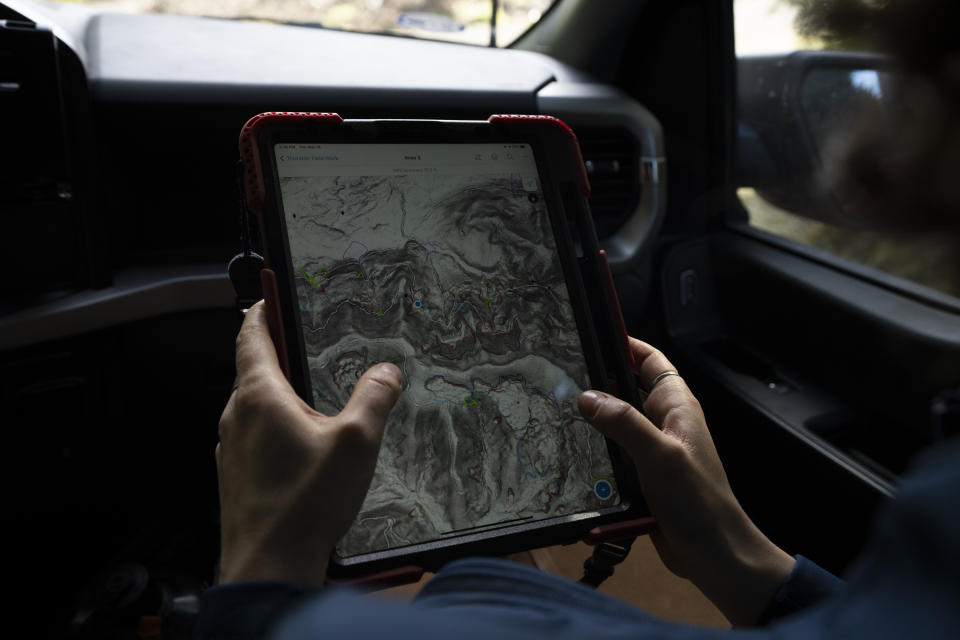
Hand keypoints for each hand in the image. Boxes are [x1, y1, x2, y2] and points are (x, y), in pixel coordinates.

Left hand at [216, 301, 401, 585]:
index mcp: (259, 397)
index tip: (269, 296)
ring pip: (253, 406)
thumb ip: (375, 398)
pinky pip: (255, 437)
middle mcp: (237, 418)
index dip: (261, 311)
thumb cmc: (304, 504)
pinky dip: (275, 426)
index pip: (251, 335)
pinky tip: (303, 447)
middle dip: (276, 352)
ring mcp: (233, 449)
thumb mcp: (356, 442)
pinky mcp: (237, 476)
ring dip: (277, 393)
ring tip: (311, 396)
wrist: (268, 566)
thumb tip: (388, 371)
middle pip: (252, 369)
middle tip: (303, 344)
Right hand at [578, 338, 794, 624]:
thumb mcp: (660, 455)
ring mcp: (652, 449)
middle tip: (559, 374)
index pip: (650, 359)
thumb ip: (624, 422)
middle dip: (597, 380)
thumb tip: (588, 396)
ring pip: (615, 422)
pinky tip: (569, 450)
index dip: (624, 342)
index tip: (590, 332)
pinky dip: (594, 450)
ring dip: (593, 418)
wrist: (713, 553)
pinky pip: (612, 453)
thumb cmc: (698, 500)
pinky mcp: (641, 475)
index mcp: (677, 406)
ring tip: (556, 408)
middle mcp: (664, 422)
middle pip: (626, 388)